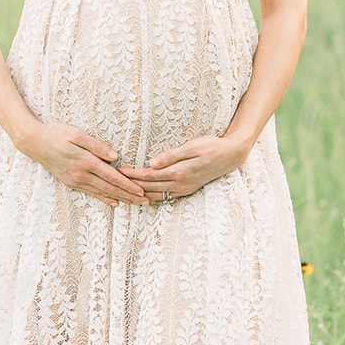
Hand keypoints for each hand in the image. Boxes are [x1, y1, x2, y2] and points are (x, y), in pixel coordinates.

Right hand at [21, 121, 148, 206]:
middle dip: (129, 196)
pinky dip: (104, 198)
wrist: (33, 142)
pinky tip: (113, 202)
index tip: (142, 191)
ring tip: (135, 204)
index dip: (128, 185)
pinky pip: (90, 193)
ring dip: (120, 199)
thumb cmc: (55, 133)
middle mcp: (81, 174)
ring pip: (102, 192)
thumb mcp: (76, 134)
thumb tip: (115, 156)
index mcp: (85, 161)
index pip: (112, 176)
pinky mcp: (70, 182)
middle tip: (146, 202)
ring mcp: (75, 180)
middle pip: (110, 188)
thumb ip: (96, 145)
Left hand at [127, 134, 248, 201]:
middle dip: (131, 186)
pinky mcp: (186, 191)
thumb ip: (171, 155)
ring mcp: (184, 190)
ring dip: (139, 195)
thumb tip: (151, 163)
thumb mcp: (192, 146)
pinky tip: (142, 195)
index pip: (148, 176)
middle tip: (114, 182)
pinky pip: (164, 198)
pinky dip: (151, 197)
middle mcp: (180, 185)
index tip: (118, 171)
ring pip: (155, 196)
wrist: (230, 156)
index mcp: (179, 173)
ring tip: (123, 191)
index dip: (132, 175)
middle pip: (149, 188)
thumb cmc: (211, 146)